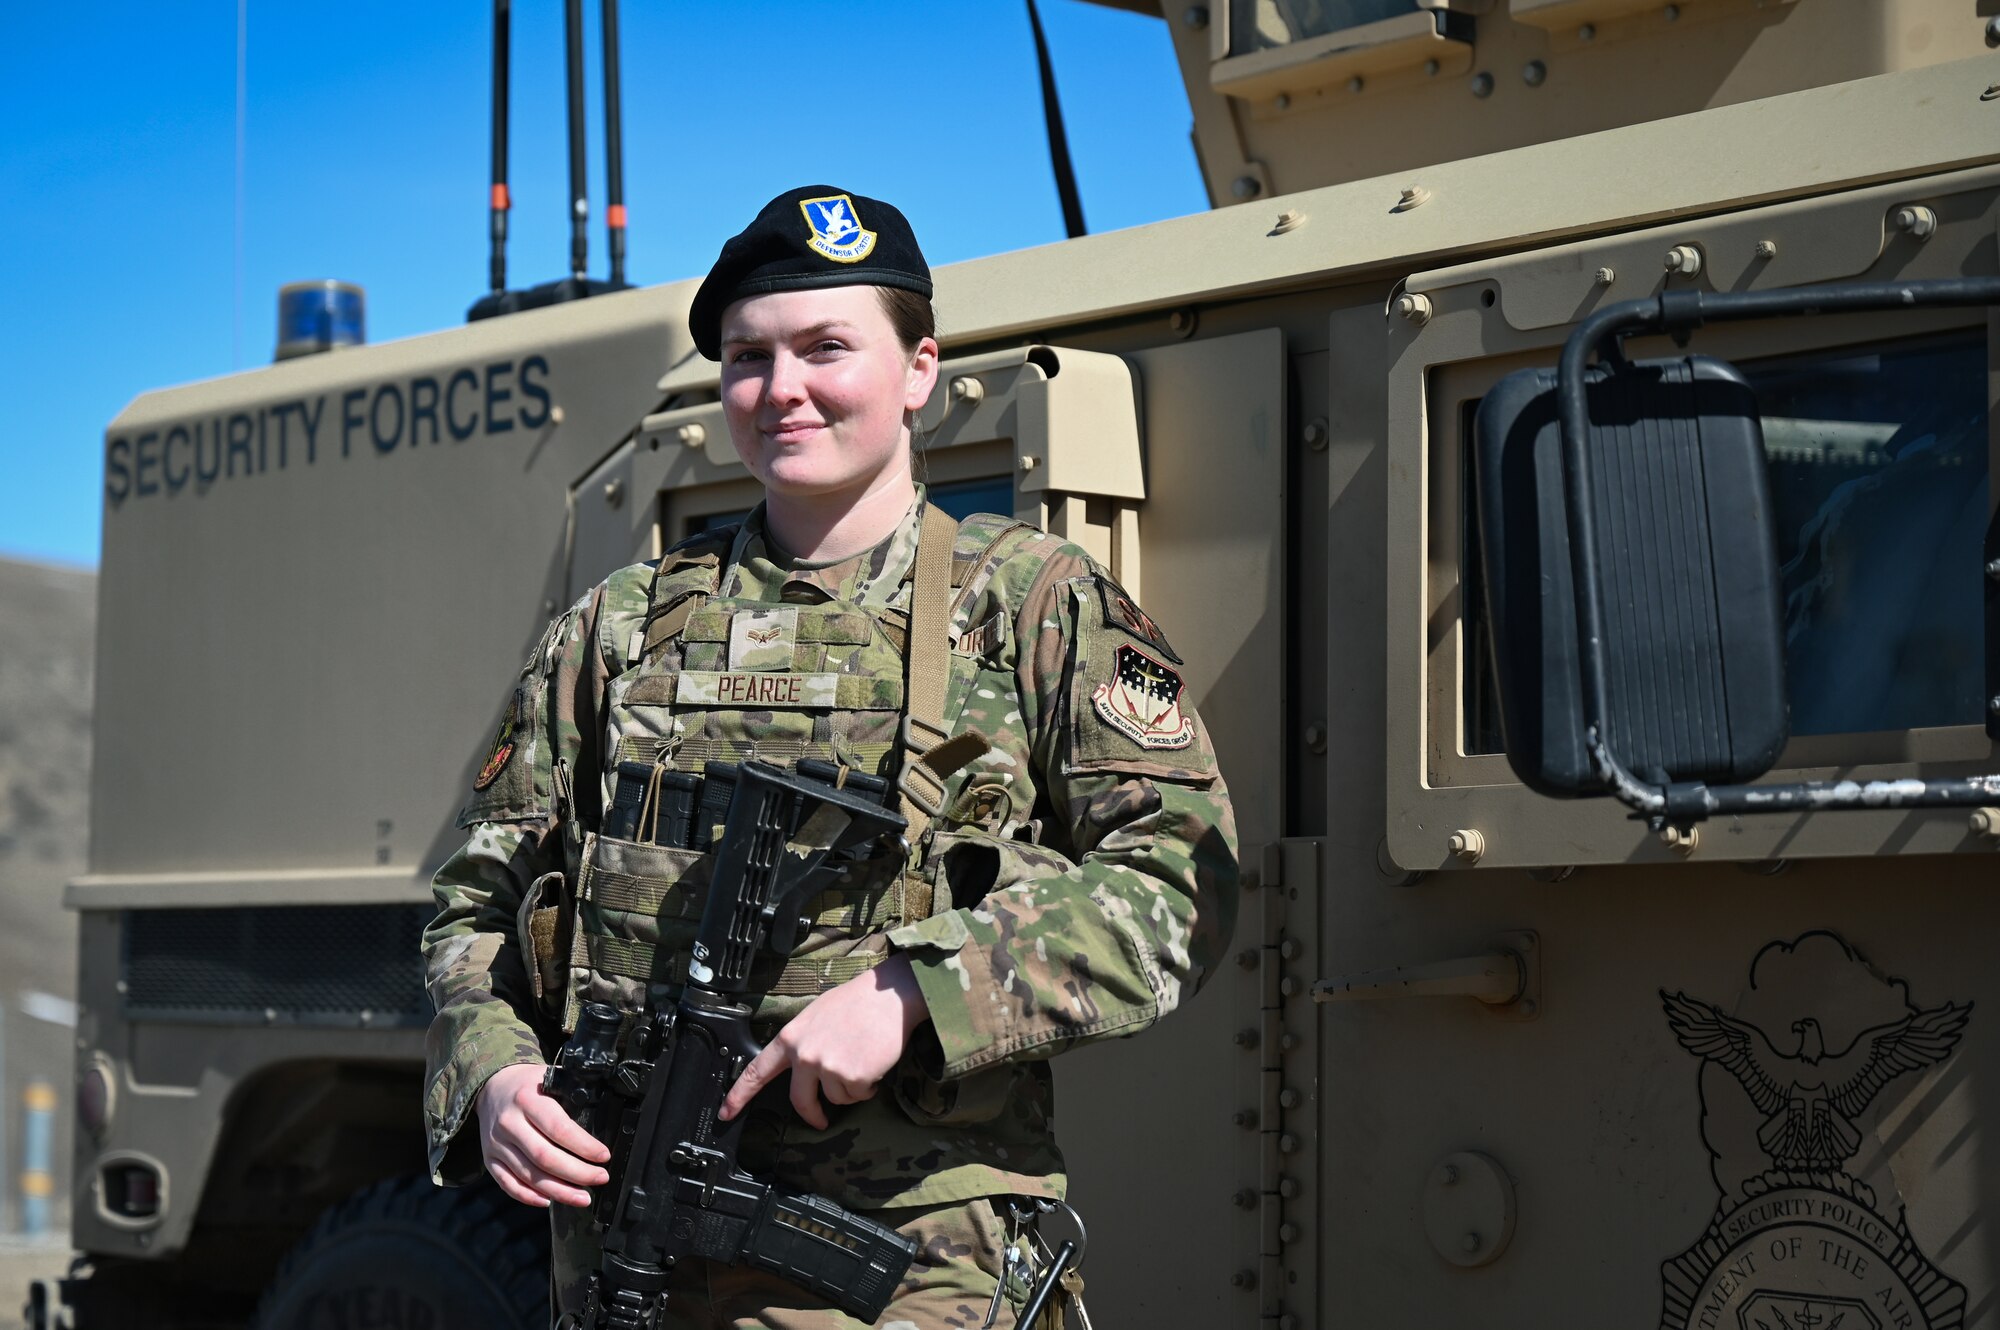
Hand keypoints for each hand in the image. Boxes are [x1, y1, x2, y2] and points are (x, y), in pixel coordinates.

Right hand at [476, 1062, 611, 1208]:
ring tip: (583, 1197)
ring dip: (559, 1191)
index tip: (603, 1156)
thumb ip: (572, 1096)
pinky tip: (549, 1200)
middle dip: (577, 1173)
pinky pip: (508, 1184)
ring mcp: (496, 1144)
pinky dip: (529, 1196)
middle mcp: (509, 1123)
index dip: (584, 1146)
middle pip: (545, 1157)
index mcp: (528, 1100)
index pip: (559, 1129)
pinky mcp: (489, 1159)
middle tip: (600, 1178)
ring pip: (529, 1176)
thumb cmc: (530, 1084)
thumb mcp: (551, 1079)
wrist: (493, 1086)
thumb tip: (601, 1121)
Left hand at [719, 955, 930, 1129]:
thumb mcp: (816, 1015)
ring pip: (836, 1098)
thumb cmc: (857, 1002)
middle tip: (819, 1121)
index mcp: (791, 1038)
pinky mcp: (853, 1077)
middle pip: (799, 1100)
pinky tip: (874, 1062)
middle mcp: (805, 1055)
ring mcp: (828, 1067)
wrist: (890, 995)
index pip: (758, 1071)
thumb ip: (802, 1042)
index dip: (739, 1095)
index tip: (726, 1113)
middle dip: (812, 1115)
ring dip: (851, 1087)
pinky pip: (859, 1095)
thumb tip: (801, 1066)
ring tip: (862, 1059)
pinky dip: (869, 1086)